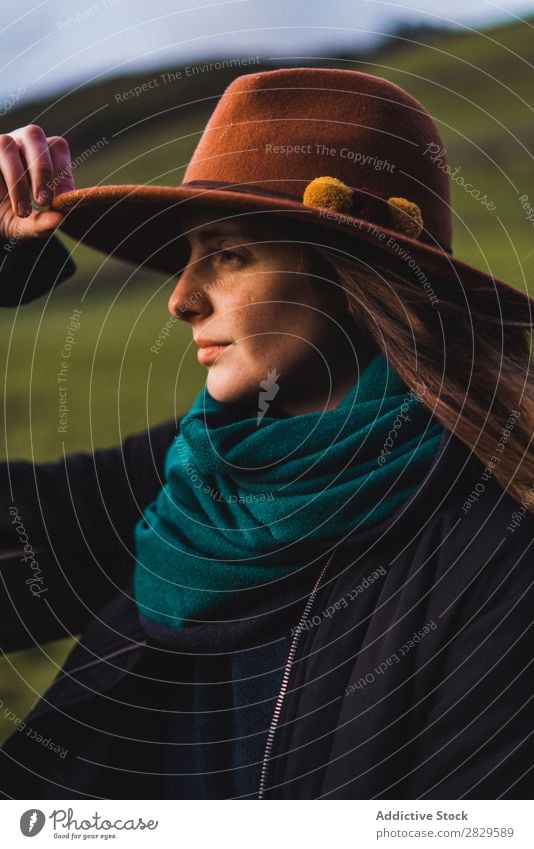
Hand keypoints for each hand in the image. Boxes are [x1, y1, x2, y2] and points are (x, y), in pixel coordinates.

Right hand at [0, 124, 74, 242]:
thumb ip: (43, 222)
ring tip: (22, 210)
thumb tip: (59, 219)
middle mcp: (20, 143)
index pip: (57, 148)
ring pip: (6, 145)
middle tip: (43, 201)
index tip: (62, 201)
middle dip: (41, 168)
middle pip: (33, 135)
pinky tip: (1, 198)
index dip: (62, 172)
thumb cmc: (11, 215)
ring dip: (16, 178)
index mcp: (42, 152)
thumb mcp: (27, 224)